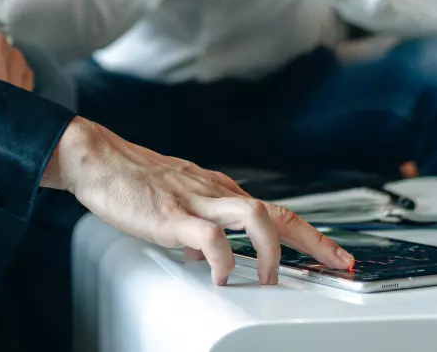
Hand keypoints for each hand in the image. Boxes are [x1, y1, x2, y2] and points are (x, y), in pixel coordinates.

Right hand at [41, 118, 353, 284]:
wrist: (97, 158)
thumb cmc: (131, 178)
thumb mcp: (176, 200)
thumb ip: (198, 221)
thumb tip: (207, 252)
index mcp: (219, 190)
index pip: (275, 210)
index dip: (310, 234)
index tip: (335, 255)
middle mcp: (216, 191)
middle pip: (277, 212)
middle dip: (314, 240)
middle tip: (339, 264)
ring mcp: (196, 200)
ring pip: (254, 215)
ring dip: (271, 249)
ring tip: (270, 279)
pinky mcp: (173, 213)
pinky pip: (209, 237)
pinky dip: (222, 259)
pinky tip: (221, 275)